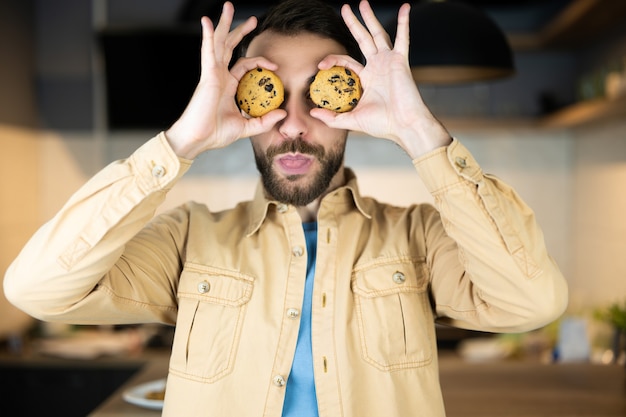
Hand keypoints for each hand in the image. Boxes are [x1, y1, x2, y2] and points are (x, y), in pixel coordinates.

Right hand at [165, 2, 285, 159]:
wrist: (198, 139)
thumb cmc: (215, 134)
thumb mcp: (246, 127)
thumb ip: (264, 121)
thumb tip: (282, 113)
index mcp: (227, 86)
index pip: (244, 65)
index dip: (260, 61)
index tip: (276, 66)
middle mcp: (219, 76)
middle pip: (229, 47)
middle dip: (240, 31)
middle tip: (253, 20)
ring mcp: (212, 74)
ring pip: (219, 43)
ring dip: (224, 24)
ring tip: (228, 6)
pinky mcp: (207, 75)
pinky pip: (208, 51)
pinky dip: (207, 36)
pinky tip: (207, 21)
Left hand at [311, 1, 450, 157]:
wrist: (404, 126)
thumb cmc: (382, 125)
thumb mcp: (352, 120)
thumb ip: (332, 117)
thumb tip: (312, 112)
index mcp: (367, 79)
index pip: (347, 61)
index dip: (333, 59)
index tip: (320, 64)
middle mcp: (378, 67)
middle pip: (363, 40)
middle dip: (354, 24)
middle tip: (345, 9)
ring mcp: (389, 62)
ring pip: (378, 34)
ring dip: (370, 18)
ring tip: (362, 3)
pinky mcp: (400, 61)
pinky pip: (403, 38)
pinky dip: (404, 22)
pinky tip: (405, 8)